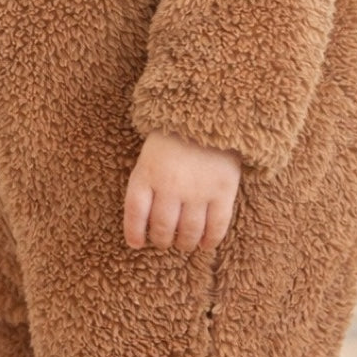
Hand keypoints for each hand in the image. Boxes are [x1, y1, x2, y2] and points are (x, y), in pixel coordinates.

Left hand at [124, 130, 241, 252]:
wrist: (210, 111)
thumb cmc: (176, 133)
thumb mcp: (151, 152)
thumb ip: (147, 180)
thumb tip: (144, 218)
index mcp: (147, 172)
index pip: (135, 213)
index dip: (134, 233)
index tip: (136, 244)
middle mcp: (170, 185)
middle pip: (162, 228)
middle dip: (162, 240)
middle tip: (165, 241)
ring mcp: (197, 190)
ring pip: (188, 232)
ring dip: (185, 243)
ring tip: (185, 243)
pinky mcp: (223, 191)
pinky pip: (216, 226)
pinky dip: (210, 241)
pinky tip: (206, 244)